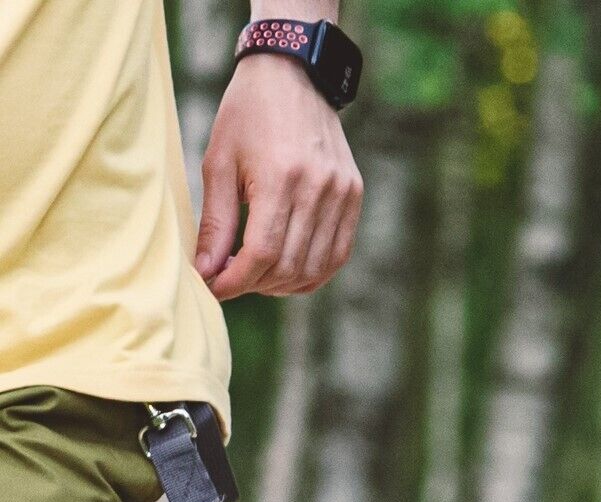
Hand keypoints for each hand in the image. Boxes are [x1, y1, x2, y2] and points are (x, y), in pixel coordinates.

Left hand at [195, 54, 362, 298]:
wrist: (292, 75)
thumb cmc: (248, 115)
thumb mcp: (220, 161)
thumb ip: (216, 221)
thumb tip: (207, 272)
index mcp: (280, 178)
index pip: (262, 253)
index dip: (237, 279)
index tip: (215, 287)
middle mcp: (317, 189)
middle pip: (289, 266)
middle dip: (256, 284)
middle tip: (232, 280)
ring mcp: (341, 194)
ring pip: (315, 267)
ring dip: (283, 284)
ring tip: (258, 277)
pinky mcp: (354, 196)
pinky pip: (337, 255)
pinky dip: (312, 273)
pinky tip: (289, 272)